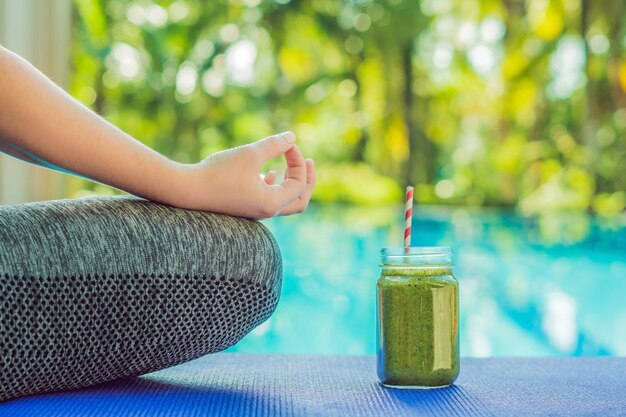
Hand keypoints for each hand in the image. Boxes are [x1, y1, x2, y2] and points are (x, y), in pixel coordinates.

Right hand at [174, 132, 315, 218]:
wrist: (185, 192)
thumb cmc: (217, 172)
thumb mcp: (249, 154)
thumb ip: (273, 145)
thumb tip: (292, 136)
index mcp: (272, 203)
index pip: (299, 183)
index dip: (298, 160)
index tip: (288, 144)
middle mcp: (266, 212)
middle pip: (300, 200)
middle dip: (307, 179)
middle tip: (310, 161)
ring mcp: (255, 211)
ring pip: (285, 202)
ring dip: (291, 182)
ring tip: (291, 164)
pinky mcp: (244, 207)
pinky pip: (268, 201)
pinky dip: (274, 187)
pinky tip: (268, 174)